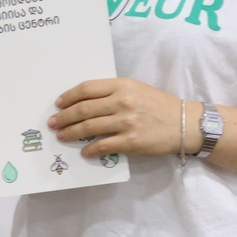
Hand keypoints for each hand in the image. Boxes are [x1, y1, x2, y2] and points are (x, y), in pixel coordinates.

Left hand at [46, 78, 185, 157]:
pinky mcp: (131, 141)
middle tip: (52, 123)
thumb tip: (84, 101)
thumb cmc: (158, 105)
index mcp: (121, 85)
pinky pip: (103, 146)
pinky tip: (84, 152)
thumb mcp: (136, 89)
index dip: (68, 97)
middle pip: (83, 109)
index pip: (86, 89)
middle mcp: (122, 101)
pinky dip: (90, 150)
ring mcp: (126, 122)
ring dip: (71, 133)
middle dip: (64, 117)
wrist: (184, 123)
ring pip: (89, 127)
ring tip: (61, 136)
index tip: (58, 104)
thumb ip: (112, 92)